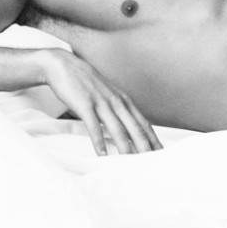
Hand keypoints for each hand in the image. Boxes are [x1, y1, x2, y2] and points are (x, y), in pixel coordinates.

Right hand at [38, 49, 162, 155]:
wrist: (64, 65)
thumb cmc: (87, 84)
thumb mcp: (108, 95)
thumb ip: (118, 110)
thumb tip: (127, 127)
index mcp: (124, 100)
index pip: (143, 123)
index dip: (153, 138)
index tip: (161, 152)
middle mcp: (116, 102)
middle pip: (135, 127)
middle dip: (145, 145)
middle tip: (154, 160)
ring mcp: (101, 103)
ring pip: (117, 128)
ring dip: (125, 146)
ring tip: (131, 161)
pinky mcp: (85, 105)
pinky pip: (93, 126)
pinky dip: (99, 141)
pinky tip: (102, 154)